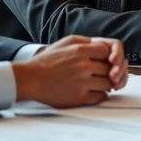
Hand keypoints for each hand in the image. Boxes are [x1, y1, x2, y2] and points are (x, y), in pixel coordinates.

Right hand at [12, 36, 128, 107]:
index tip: (102, 60)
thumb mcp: (65, 43)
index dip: (107, 56)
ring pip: (108, 84)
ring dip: (105, 84)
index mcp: (80, 50)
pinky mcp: (79, 98)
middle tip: (100, 73)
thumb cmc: (46, 61)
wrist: (30, 79)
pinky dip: (99, 95)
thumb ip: (85, 42)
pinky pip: (101, 97)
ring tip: (95, 82)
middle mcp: (83, 66)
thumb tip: (103, 46)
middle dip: (107, 71)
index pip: (108, 51)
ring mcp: (82, 83)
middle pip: (110, 68)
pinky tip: (92, 91)